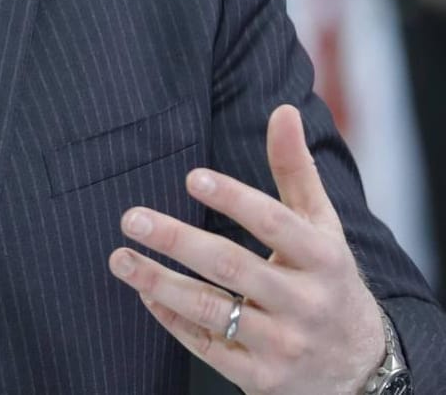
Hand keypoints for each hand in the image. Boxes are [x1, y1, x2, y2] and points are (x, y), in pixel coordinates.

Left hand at [108, 105, 385, 394]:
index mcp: (324, 259)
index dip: (235, 200)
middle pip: (233, 268)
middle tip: (131, 217)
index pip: (277, 224)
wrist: (359, 368)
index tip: (192, 177)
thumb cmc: (327, 280)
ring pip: (211, 311)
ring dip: (158, 282)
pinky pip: (207, 346)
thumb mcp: (321, 228)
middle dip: (178, 241)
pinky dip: (170, 319)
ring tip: (119, 258)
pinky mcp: (260, 378)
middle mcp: (305, 302)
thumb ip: (295, 170)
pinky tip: (142, 292)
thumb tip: (283, 110)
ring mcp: (283, 344)